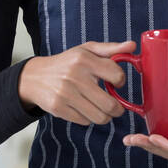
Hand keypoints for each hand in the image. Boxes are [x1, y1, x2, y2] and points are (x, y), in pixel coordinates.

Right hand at [18, 41, 134, 124]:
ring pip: (99, 117)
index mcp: (84, 60)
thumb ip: (111, 49)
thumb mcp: (87, 51)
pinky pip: (84, 121)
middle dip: (118, 108)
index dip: (120, 81)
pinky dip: (89, 118)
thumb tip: (133, 46)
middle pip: (110, 104)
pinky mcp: (58, 108)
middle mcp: (75, 77)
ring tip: (102, 110)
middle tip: (116, 107)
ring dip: (105, 116)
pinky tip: (85, 109)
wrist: (34, 77)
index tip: (116, 83)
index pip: (117, 75)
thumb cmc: (67, 63)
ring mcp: (65, 94)